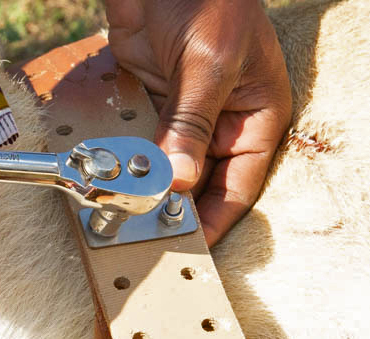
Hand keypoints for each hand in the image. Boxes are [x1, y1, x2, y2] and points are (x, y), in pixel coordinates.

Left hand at [105, 0, 290, 243]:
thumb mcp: (209, 62)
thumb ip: (191, 122)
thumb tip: (178, 181)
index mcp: (256, 114)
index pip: (239, 184)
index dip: (215, 218)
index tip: (190, 246)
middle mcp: (222, 120)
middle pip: (200, 183)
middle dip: (176, 208)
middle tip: (150, 237)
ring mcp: (184, 112)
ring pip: (167, 167)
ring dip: (148, 189)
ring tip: (128, 218)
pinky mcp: (150, 98)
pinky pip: (140, 141)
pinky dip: (127, 161)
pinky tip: (112, 181)